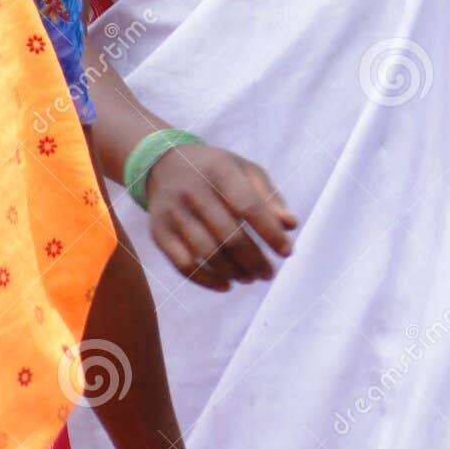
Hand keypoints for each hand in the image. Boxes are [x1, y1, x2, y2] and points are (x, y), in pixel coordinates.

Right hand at [145, 144, 296, 290]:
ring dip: (234, 272)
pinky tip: (226, 285)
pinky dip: (207, 280)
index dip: (269, 232)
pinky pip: (183, 265)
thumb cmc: (215, 170)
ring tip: (249, 277)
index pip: (248, 206)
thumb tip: (290, 226)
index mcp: (219, 170)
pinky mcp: (158, 231)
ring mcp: (172, 212)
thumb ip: (269, 196)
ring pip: (208, 253)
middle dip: (254, 261)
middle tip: (267, 274)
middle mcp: (192, 190)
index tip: (286, 252)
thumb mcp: (244, 170)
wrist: (163, 164)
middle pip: (229, 236)